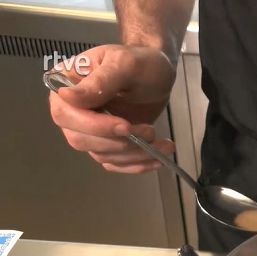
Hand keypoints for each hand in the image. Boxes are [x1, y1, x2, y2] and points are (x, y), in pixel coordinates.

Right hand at [48, 44, 176, 173]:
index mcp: (65, 85)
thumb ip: (100, 81)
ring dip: (134, 155)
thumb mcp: (124, 63)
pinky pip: (115, 162)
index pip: (67, 115)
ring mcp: (88, 130)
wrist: (157, 73)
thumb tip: (66, 96)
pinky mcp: (106, 143)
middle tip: (150, 131)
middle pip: (82, 140)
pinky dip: (136, 165)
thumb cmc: (141, 62)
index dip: (95, 126)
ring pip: (102, 154)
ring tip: (164, 144)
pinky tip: (157, 158)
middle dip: (120, 142)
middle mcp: (71, 110)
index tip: (125, 126)